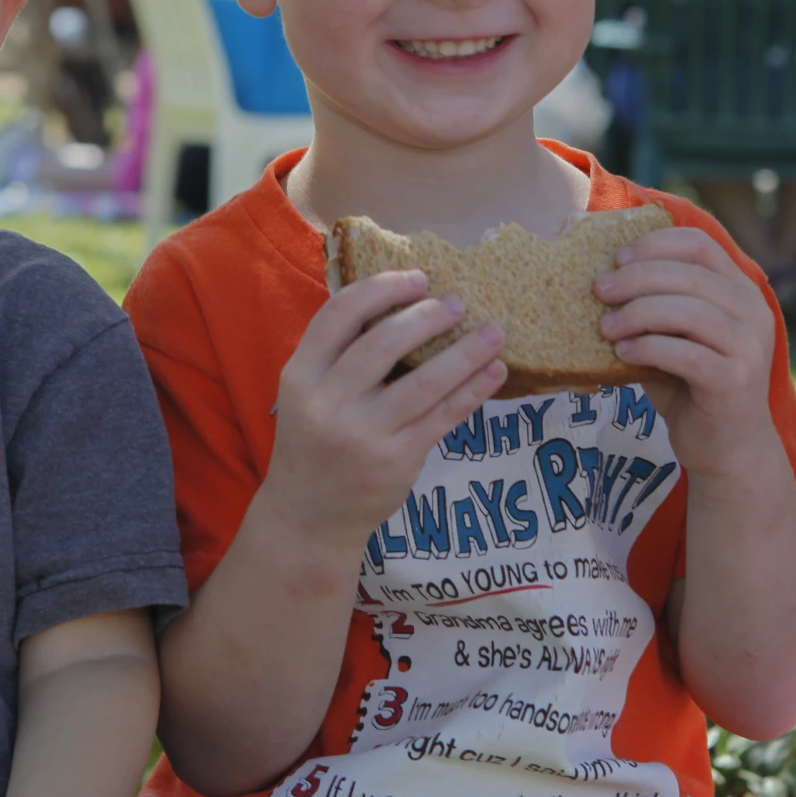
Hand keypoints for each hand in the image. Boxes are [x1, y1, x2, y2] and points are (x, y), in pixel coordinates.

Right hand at [263, 270, 506, 540]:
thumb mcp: (305, 394)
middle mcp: (328, 403)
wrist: (307, 517)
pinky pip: (445, 416)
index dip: (383, 289)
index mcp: (301, 376)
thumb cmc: (314, 442)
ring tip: (495, 332)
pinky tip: (494, 371)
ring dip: (466, 352)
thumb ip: (338, 355)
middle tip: (458, 304)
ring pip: (426, 381)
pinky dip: (474, 389)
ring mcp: (364, 435)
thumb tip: (401, 302)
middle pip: (385, 342)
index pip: (340, 314)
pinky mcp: (397, 461)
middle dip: (428, 316)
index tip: (418, 279)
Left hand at [594, 227, 779, 476]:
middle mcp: (754, 313)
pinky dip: (649, 348)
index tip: (618, 257)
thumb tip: (604, 278)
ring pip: (689, 311)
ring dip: (639, 313)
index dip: (656, 244)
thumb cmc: (693, 389)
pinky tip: (623, 354)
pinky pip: (686, 353)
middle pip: (691, 275)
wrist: (728, 450)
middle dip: (637, 278)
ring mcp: (750, 347)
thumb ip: (656, 308)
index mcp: (741, 292)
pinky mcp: (736, 381)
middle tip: (600, 290)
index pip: (701, 246)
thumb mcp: (676, 338)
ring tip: (607, 328)